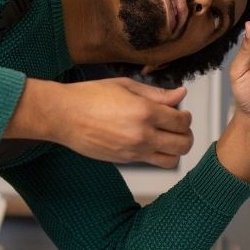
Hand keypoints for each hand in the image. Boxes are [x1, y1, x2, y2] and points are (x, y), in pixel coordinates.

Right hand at [6, 77, 192, 168]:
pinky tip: (151, 143)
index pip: (182, 121)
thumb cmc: (89, 96)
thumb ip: (156, 93)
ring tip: (168, 138)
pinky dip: (159, 155)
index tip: (180, 112)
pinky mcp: (126, 160)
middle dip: (186, 134)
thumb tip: (180, 94)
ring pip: (172, 160)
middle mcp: (142, 134)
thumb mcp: (126, 86)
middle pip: (183, 143)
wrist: (63, 116)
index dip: (185, 116)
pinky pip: (153, 163)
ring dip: (176, 149)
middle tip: (178, 126)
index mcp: (144, 111)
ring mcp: (134, 150)